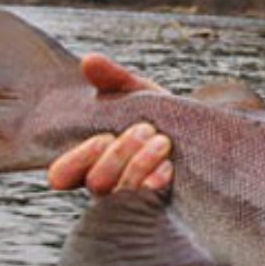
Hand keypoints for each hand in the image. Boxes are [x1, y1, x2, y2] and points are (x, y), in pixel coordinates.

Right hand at [47, 54, 173, 193]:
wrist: (202, 135)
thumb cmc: (159, 115)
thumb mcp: (136, 93)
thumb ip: (112, 78)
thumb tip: (89, 60)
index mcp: (91, 161)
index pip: (62, 176)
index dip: (76, 161)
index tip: (103, 137)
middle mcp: (107, 184)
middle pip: (96, 182)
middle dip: (118, 154)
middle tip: (145, 129)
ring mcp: (131, 199)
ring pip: (121, 194)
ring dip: (138, 165)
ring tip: (162, 141)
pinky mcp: (157, 205)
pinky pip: (147, 204)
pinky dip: (155, 184)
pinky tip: (169, 167)